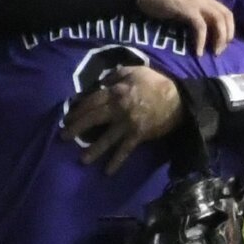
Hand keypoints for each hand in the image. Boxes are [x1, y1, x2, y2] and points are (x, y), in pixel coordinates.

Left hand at [60, 65, 183, 174]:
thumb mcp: (134, 71)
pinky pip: (124, 150)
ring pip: (106, 138)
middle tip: (64, 137)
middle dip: (77, 128)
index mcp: (116, 91)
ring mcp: (128, 124)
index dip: (78, 109)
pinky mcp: (138, 136)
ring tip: (82, 160)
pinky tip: (107, 172)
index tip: (68, 116)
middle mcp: (118, 109)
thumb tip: (100, 83)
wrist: (178, 100)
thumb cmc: (155, 83)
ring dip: (93, 150)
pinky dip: (116, 162)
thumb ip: (115, 75)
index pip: (91, 101)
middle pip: (93, 118)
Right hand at [135, 0, 233, 54]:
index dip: (229, 28)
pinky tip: (197, 52)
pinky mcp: (187, 9)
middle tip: (219, 51)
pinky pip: (201, 27)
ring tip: (212, 53)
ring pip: (218, 21)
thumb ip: (193, 14)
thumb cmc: (159, 0)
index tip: (223, 43)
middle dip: (226, 36)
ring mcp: (196, 2)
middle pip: (226, 16)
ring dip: (218, 39)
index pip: (225, 12)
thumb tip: (202, 32)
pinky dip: (201, 41)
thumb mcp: (182, 6)